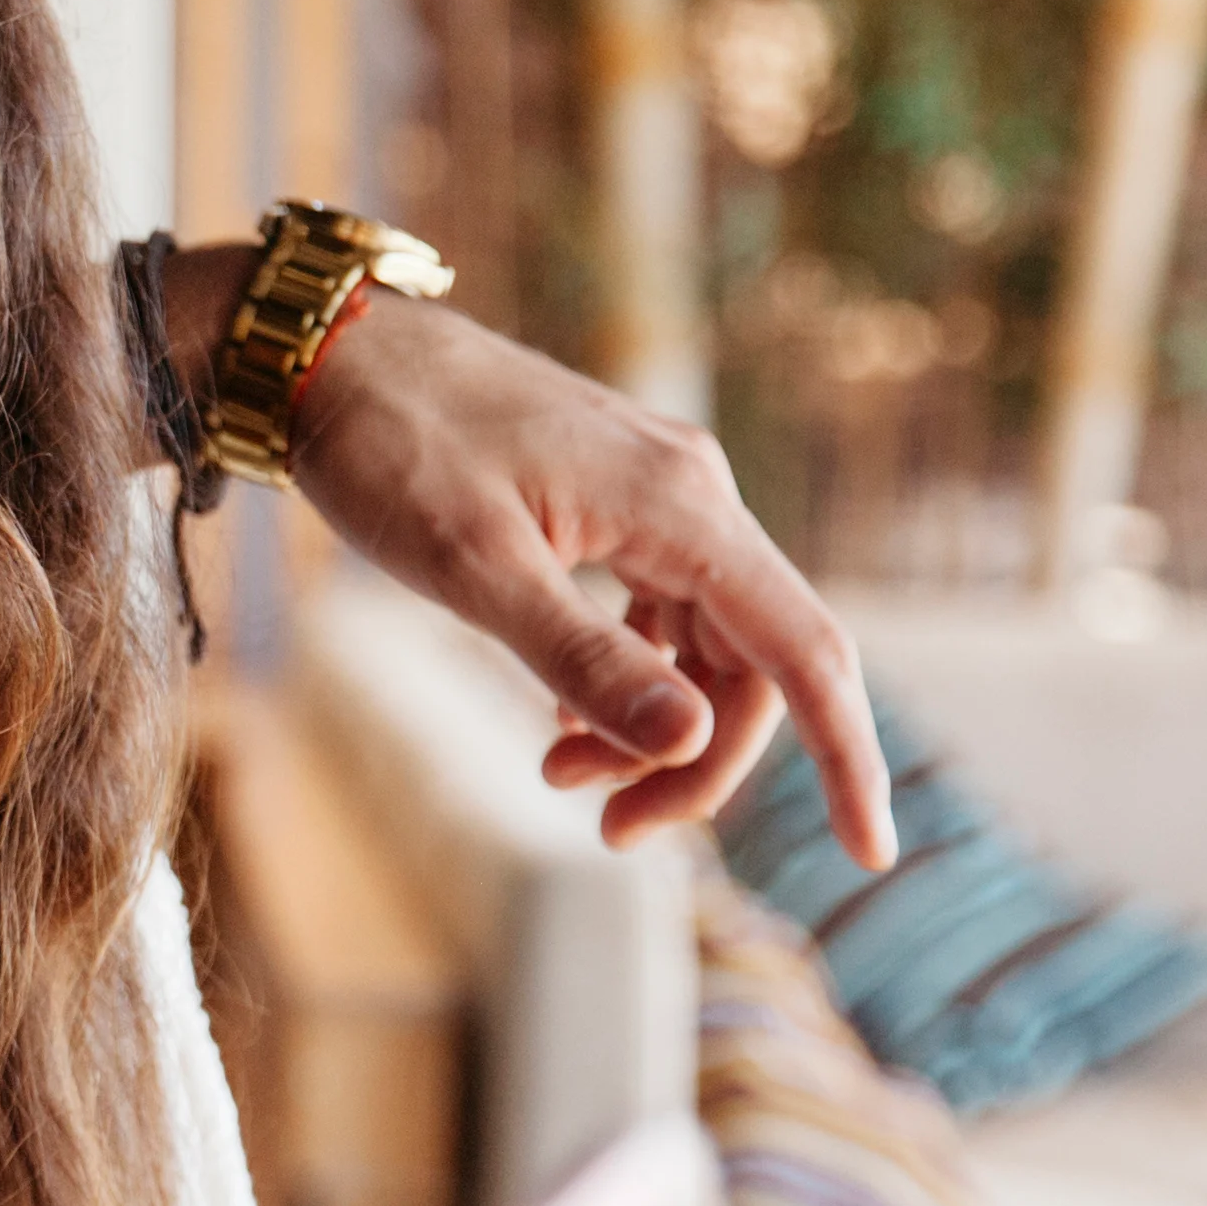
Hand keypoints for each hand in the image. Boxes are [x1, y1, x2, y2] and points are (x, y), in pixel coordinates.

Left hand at [275, 293, 896, 871]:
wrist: (334, 354)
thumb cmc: (392, 450)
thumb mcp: (476, 570)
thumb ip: (584, 660)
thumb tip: (690, 743)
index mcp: (681, 509)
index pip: (804, 652)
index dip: (846, 756)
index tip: (872, 851)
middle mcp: (692, 494)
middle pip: (750, 664)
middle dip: (694, 761)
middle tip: (607, 825)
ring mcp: (656, 493)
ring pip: (702, 642)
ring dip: (651, 725)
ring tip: (558, 771)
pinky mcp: (613, 499)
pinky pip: (659, 610)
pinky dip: (625, 676)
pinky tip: (564, 715)